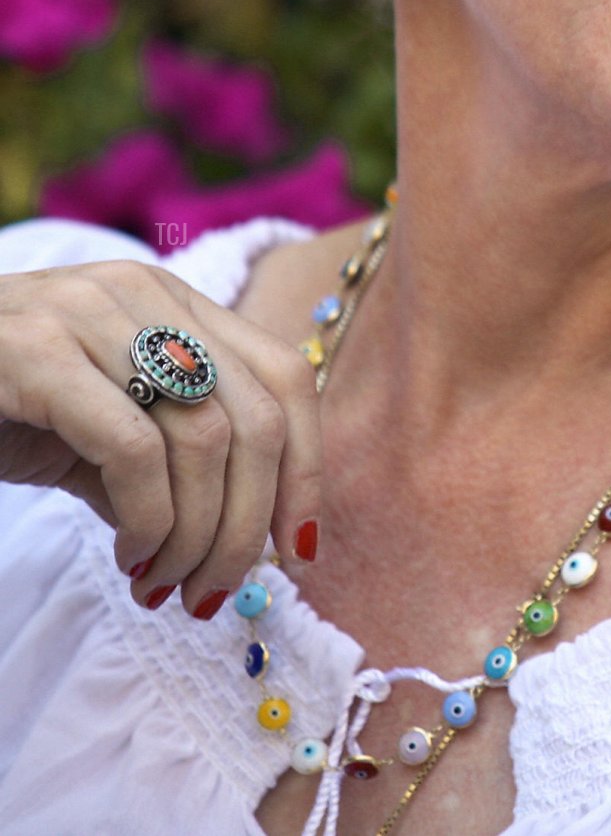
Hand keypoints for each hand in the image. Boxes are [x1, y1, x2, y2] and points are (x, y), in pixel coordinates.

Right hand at [0, 259, 321, 615]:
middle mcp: (145, 293)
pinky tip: (128, 557)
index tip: (297, 551)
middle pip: (260, 416)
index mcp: (177, 300)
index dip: (307, 470)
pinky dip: (149, 522)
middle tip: (214, 591)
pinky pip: (136, 451)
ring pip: (206, 438)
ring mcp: (91, 313)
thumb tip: (260, 541)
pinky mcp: (38, 353)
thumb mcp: (110, 430)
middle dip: (250, 524)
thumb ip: (182, 463)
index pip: (288, 377)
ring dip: (198, 536)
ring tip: (162, 582)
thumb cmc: (8, 408)